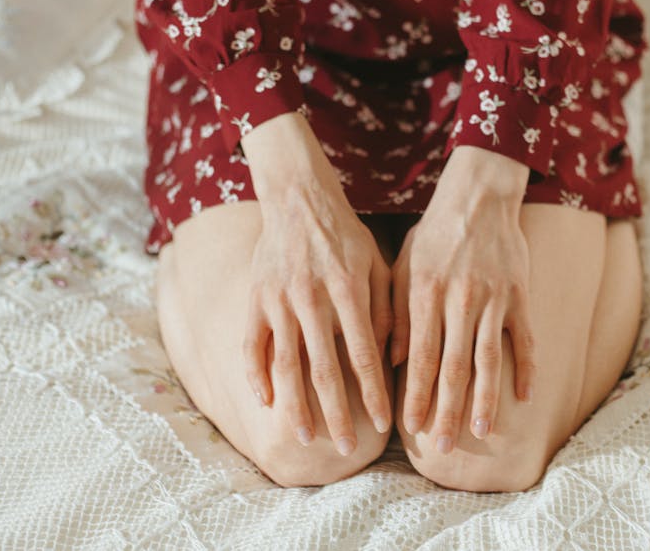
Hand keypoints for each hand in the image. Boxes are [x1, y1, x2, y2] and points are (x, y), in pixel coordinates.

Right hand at [239, 112, 392, 454]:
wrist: (298, 200)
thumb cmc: (346, 236)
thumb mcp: (378, 263)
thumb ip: (388, 308)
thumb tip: (397, 359)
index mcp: (347, 290)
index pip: (363, 354)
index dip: (373, 393)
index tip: (383, 425)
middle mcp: (311, 298)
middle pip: (324, 370)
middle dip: (337, 413)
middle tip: (345, 449)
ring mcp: (278, 301)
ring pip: (287, 365)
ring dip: (296, 406)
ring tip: (306, 437)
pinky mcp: (255, 299)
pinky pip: (252, 345)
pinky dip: (257, 376)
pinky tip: (266, 403)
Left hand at [390, 145, 535, 451]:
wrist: (479, 197)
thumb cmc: (434, 235)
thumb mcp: (401, 266)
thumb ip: (394, 313)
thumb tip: (390, 361)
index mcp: (426, 295)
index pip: (419, 357)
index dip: (415, 395)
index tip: (410, 427)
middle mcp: (460, 301)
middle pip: (453, 367)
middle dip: (446, 410)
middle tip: (442, 445)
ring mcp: (494, 300)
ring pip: (489, 360)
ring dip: (486, 401)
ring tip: (483, 432)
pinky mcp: (520, 295)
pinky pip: (526, 339)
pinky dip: (526, 368)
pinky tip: (524, 396)